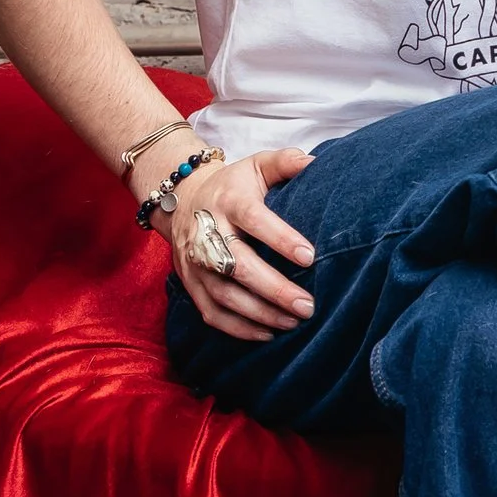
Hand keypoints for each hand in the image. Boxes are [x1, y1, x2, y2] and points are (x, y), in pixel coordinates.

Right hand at [151, 148, 318, 341]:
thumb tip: (315, 162)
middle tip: (308, 305)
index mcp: (228, 201)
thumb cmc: (233, 186)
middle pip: (238, 266)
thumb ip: (285, 162)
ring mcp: (195, 264)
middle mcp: (207, 235)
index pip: (254, 220)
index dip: (281, 239)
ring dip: (260, 313)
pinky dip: (238, 329)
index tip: (310, 257)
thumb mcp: (256, 165)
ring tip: (294, 321)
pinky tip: (267, 334)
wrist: (181, 201)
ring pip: (225, 296)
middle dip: (274, 289)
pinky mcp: (191, 285)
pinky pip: (212, 314)